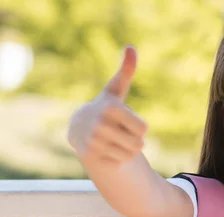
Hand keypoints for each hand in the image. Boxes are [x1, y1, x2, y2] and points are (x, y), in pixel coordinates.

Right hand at [67, 45, 147, 164]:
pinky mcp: (89, 155)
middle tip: (121, 133)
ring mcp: (93, 141)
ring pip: (130, 154)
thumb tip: (131, 47)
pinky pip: (120, 162)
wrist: (79, 128)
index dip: (139, 126)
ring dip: (127, 150)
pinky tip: (106, 149)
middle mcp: (100, 124)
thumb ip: (126, 71)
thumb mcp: (116, 90)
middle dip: (135, 140)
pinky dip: (117, 158)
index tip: (127, 120)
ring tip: (114, 140)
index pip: (143, 128)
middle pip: (139, 144)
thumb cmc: (106, 108)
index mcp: (111, 108)